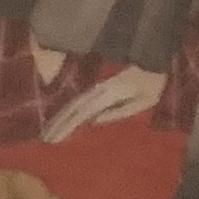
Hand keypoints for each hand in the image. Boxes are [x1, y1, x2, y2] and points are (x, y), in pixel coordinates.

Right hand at [46, 63, 163, 142]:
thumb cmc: (153, 83)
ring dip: (61, 116)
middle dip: (58, 122)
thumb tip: (93, 121)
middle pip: (74, 107)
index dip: (67, 125)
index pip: (82, 112)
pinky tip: (63, 118)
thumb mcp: (143, 101)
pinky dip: (69, 109)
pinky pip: (81, 100)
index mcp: (109, 93)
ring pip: (75, 102)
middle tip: (45, 138)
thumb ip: (120, 111)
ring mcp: (98, 86)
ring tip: (48, 130)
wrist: (153, 60)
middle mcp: (99, 88)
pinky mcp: (99, 86)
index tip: (54, 139)